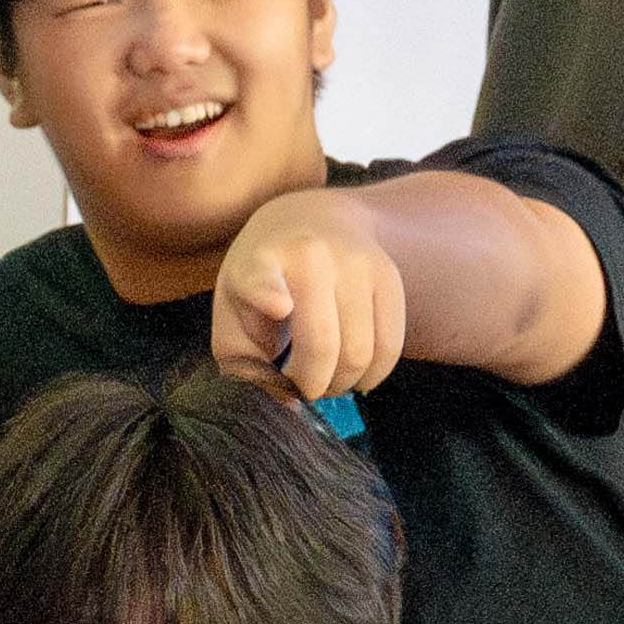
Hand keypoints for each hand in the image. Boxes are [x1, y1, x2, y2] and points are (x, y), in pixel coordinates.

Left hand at [212, 193, 410, 407]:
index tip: (279, 307)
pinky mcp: (389, 276)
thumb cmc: (265, 279)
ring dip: (344, 382)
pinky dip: (374, 374)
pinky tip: (356, 375)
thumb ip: (243, 362)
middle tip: (303, 388)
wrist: (313, 219)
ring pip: (361, 352)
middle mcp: (312, 255)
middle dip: (313, 385)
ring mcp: (356, 262)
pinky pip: (390, 345)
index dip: (268, 293)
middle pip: (323, 345)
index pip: (261, 277)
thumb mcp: (233, 310)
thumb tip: (284, 404)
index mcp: (261, 261)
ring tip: (328, 378)